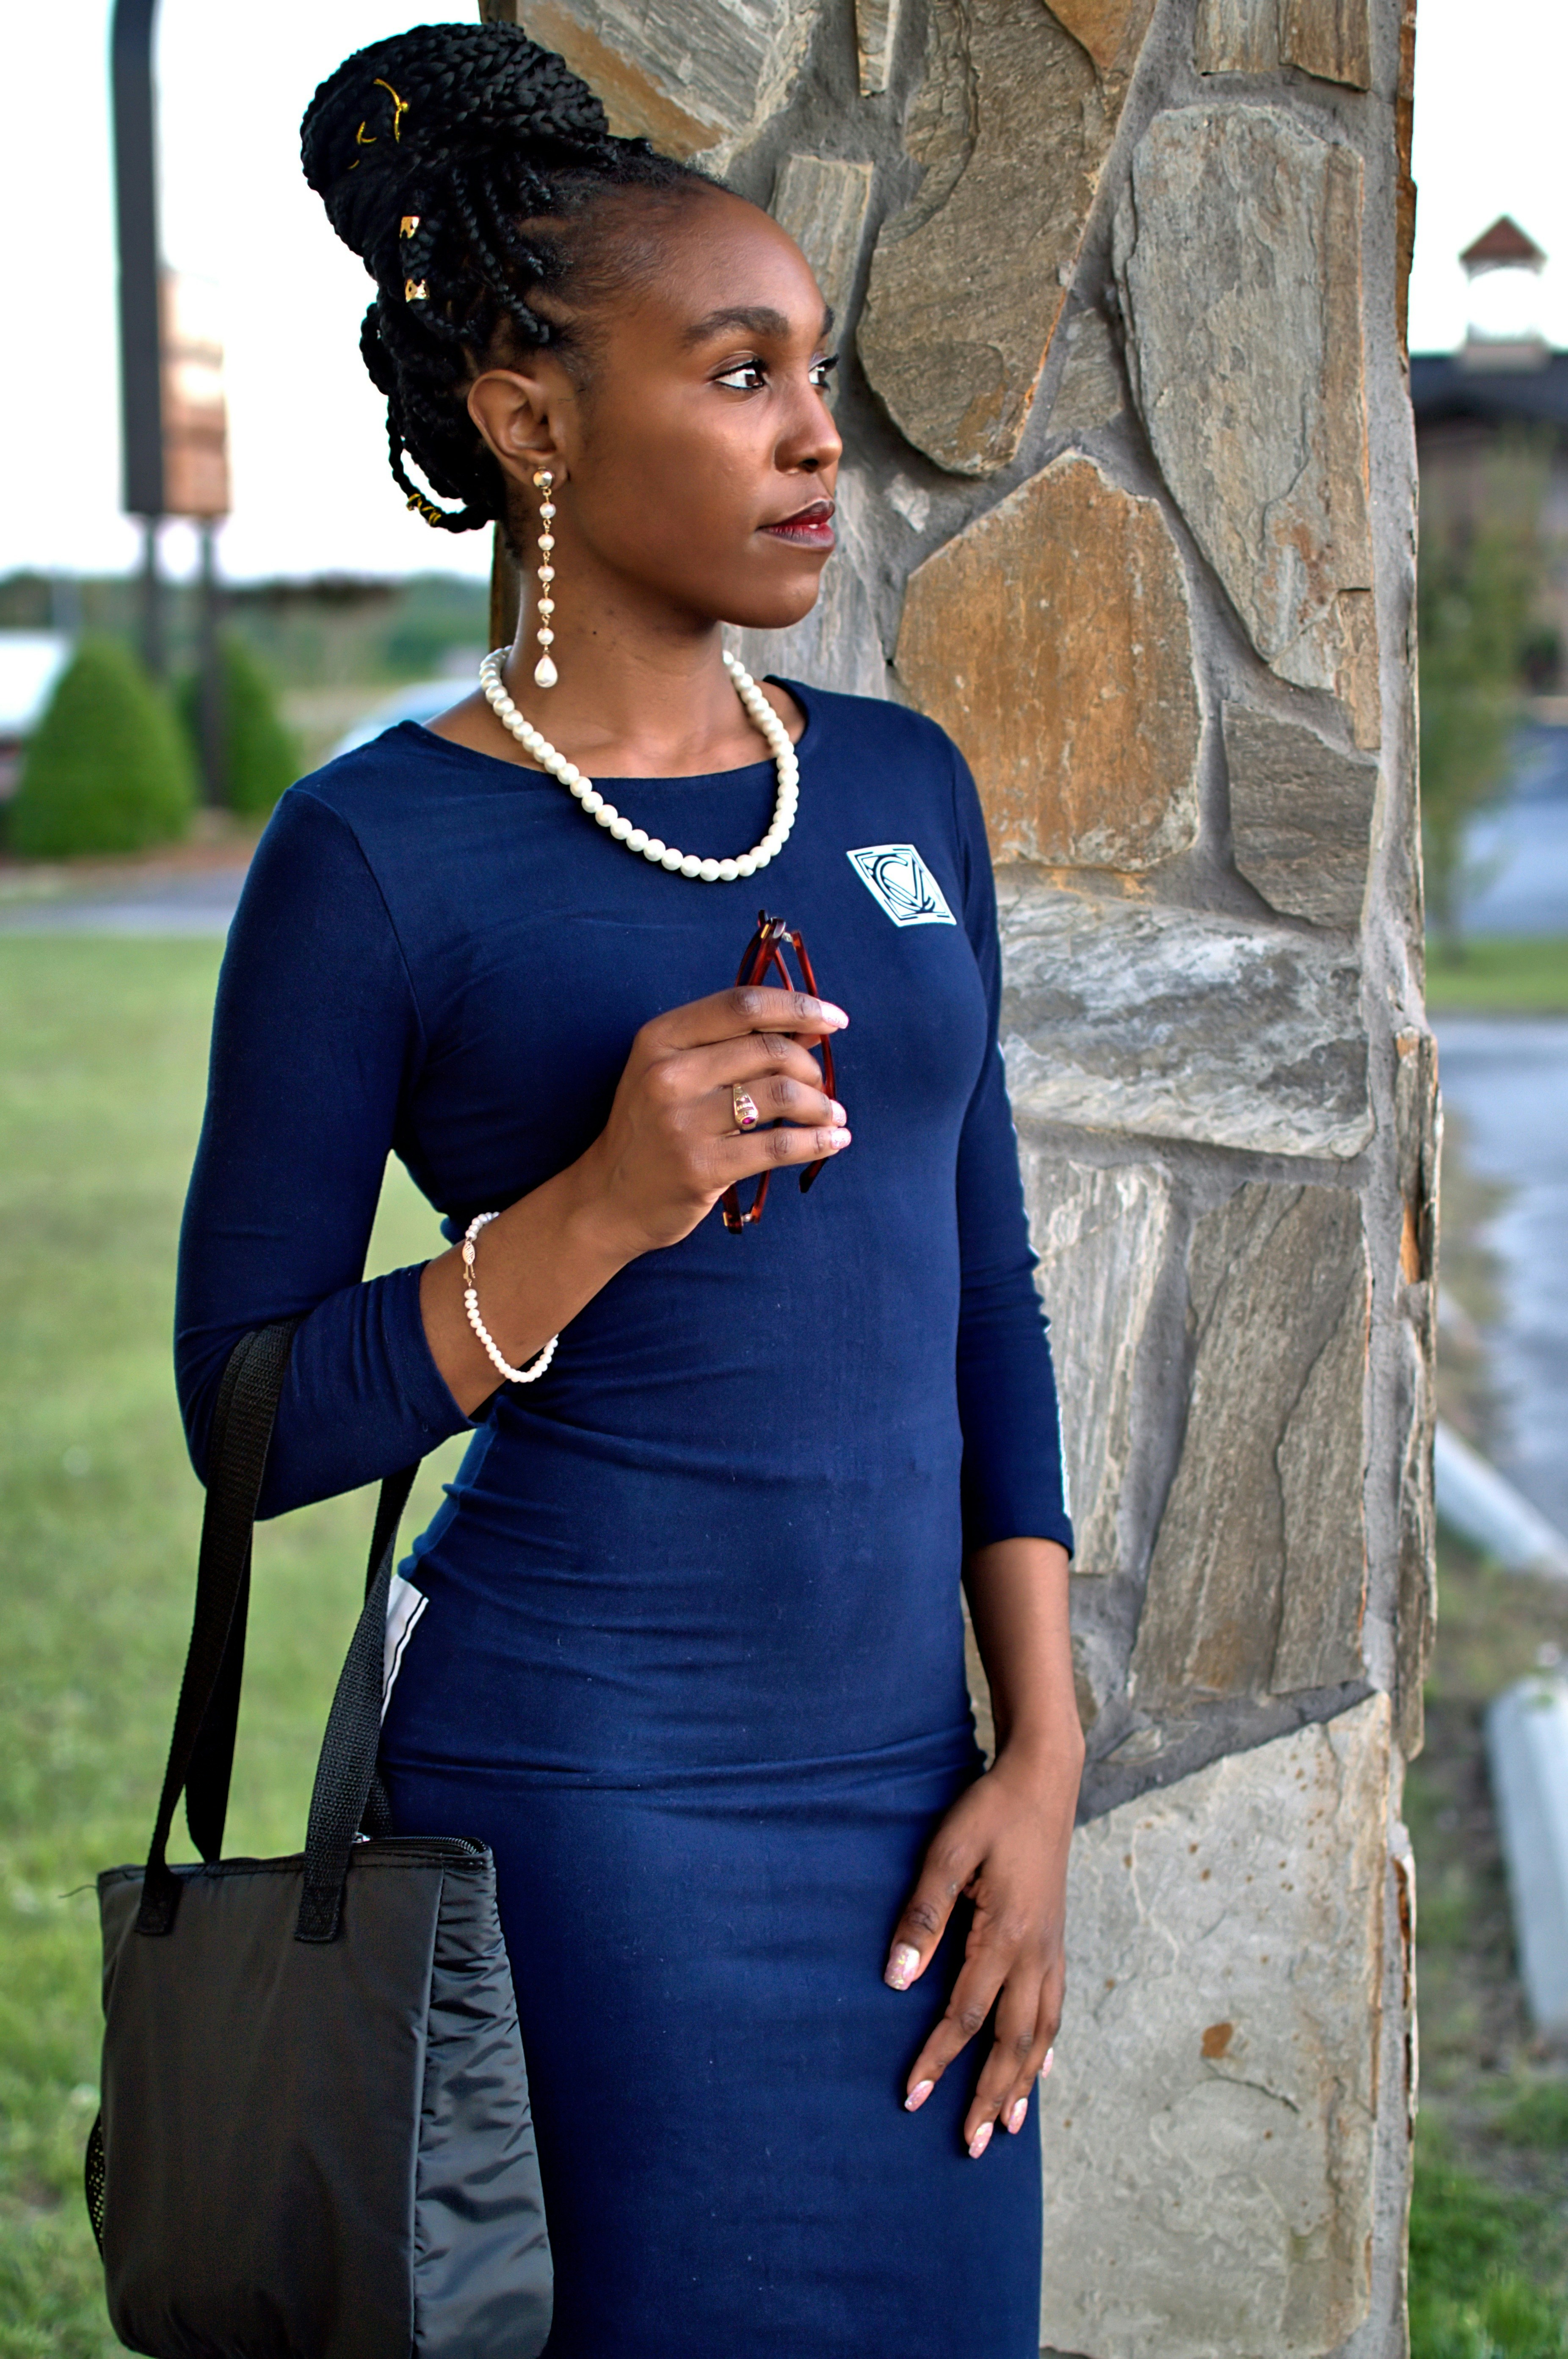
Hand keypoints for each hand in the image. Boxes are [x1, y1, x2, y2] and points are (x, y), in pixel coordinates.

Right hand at [574, 983, 850, 1256]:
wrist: (607, 1200)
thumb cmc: (653, 1131)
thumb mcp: (677, 1075)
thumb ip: (735, 1046)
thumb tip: (810, 1030)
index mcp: (660, 1038)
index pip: (742, 1004)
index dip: (797, 1006)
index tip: (834, 1019)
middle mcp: (667, 1074)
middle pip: (769, 1049)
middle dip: (811, 1067)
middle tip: (822, 1087)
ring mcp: (681, 1122)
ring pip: (779, 1094)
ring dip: (820, 1104)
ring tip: (832, 1115)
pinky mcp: (700, 1167)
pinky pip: (778, 1146)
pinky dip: (817, 1140)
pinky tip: (833, 1141)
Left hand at [884, 1744, 1077, 2157]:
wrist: (1044, 1780)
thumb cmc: (989, 1811)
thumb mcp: (947, 1852)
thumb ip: (923, 1914)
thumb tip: (897, 1979)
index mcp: (1006, 1936)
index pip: (965, 2016)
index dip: (937, 2059)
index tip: (911, 2097)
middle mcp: (1036, 1953)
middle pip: (1012, 2043)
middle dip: (989, 2097)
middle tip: (971, 2145)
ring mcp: (1052, 1949)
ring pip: (1040, 2035)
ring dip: (1022, 2083)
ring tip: (1009, 2127)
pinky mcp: (1057, 1940)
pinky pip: (1055, 2008)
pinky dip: (1046, 2047)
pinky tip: (1042, 2069)